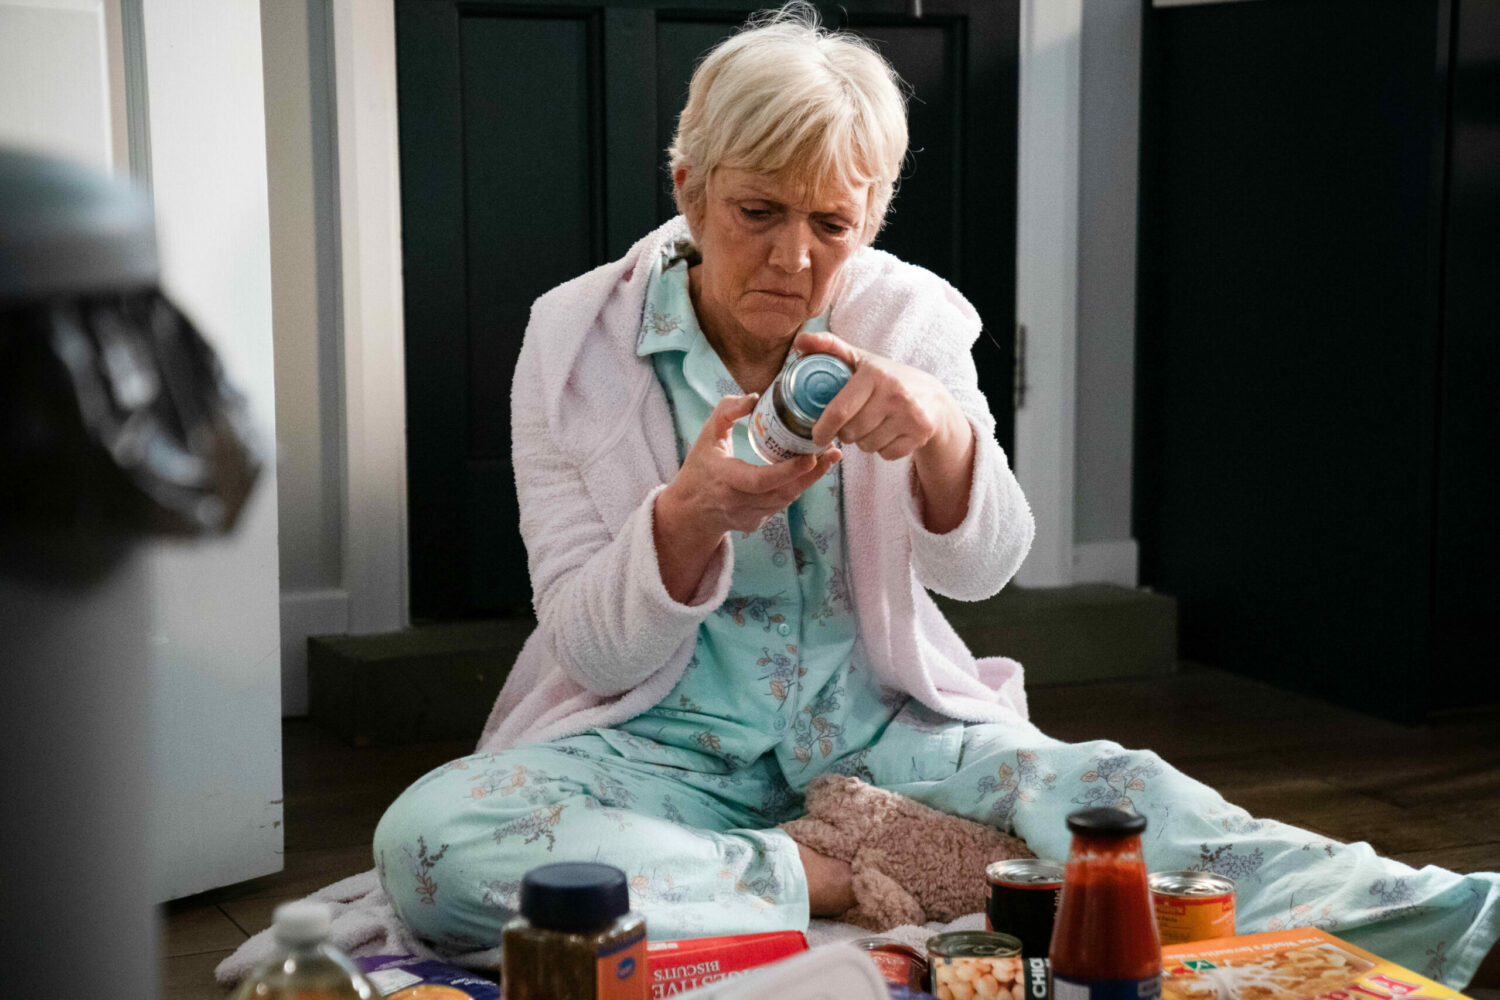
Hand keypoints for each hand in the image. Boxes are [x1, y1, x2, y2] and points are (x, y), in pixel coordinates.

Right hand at [654, 393, 839, 601]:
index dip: (788, 471)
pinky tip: (812, 470)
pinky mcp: (758, 522)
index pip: (760, 481)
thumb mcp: (707, 435)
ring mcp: (750, 516)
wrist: (691, 512)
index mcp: (725, 480)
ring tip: (829, 457)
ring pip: (787, 499)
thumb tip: (755, 397)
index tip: (810, 456)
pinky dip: (798, 486)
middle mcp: (738, 503)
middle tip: (833, 452)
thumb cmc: (700, 468)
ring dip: (810, 479)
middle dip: (812, 473)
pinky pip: (783, 503)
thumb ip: (726, 411)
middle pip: (783, 492)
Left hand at [792, 330, 967, 460]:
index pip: (839, 411)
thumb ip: (829, 347)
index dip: (823, 429)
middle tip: (850, 424)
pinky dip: (883, 450)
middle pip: (851, 432)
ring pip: (867, 446)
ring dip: (864, 442)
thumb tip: (800, 342)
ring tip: (872, 425)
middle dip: (845, 433)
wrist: (933, 398)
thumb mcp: (861, 359)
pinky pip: (886, 455)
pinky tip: (889, 434)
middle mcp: (895, 393)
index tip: (817, 436)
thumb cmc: (886, 378)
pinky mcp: (920, 434)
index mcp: (874, 374)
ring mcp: (910, 415)